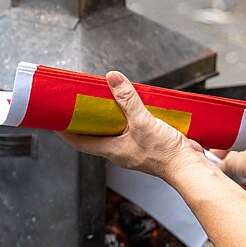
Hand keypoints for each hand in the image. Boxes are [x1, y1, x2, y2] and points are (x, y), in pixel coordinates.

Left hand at [56, 71, 208, 180]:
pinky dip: (129, 118)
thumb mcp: (143, 121)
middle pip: (96, 135)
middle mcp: (120, 151)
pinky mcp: (148, 145)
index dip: (66, 131)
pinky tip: (135, 106)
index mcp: (112, 150)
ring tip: (106, 99)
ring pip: (115, 131)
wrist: (189, 167)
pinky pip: (132, 129)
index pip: (80, 142)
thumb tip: (112, 78)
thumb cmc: (165, 153)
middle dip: (88, 120)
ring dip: (110, 117)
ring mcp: (134, 149)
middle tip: (81, 103)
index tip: (56, 120)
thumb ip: (128, 100)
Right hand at [210, 120, 245, 184]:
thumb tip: (217, 170)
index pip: (231, 134)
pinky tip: (241, 188)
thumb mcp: (231, 161)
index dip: (220, 145)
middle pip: (241, 149)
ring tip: (229, 178)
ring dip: (241, 171)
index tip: (212, 154)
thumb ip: (221, 165)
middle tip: (219, 167)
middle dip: (231, 159)